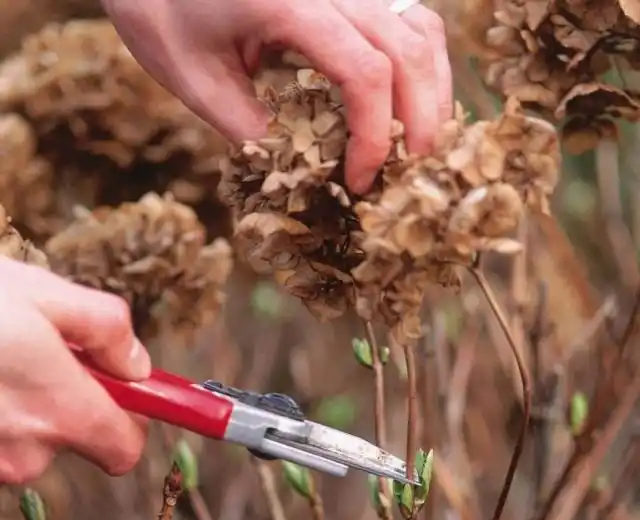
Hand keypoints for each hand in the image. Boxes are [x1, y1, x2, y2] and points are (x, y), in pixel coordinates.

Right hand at [0, 258, 150, 484]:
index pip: (123, 450)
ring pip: (21, 440)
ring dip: (13, 405)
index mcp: (63, 412)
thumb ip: (107, 330)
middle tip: (29, 349)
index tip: (117, 393)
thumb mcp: (45, 293)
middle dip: (59, 401)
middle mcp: (26, 453)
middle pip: (67, 440)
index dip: (126, 420)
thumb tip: (137, 365)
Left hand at [102, 0, 451, 193]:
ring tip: (419, 148)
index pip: (365, 72)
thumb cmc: (165, 17)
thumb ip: (254, 132)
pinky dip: (422, 69)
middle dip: (420, 123)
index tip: (360, 181)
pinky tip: (411, 108)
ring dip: (432, 94)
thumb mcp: (197, 83)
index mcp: (289, 2)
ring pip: (422, 29)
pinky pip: (410, 20)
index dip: (375, 136)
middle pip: (410, 49)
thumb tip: (309, 176)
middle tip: (409, 178)